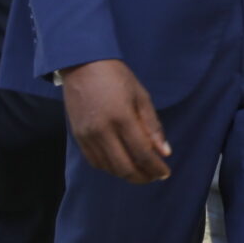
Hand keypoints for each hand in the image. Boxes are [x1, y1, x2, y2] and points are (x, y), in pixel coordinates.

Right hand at [63, 58, 169, 181]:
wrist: (82, 65)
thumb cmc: (116, 77)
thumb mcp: (141, 96)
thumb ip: (153, 126)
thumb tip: (165, 152)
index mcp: (122, 117)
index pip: (142, 153)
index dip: (156, 167)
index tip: (165, 172)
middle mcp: (102, 130)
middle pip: (125, 167)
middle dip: (143, 177)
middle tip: (154, 176)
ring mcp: (87, 136)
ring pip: (109, 168)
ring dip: (127, 175)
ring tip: (141, 172)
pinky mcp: (78, 137)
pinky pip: (95, 162)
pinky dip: (110, 168)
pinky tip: (121, 164)